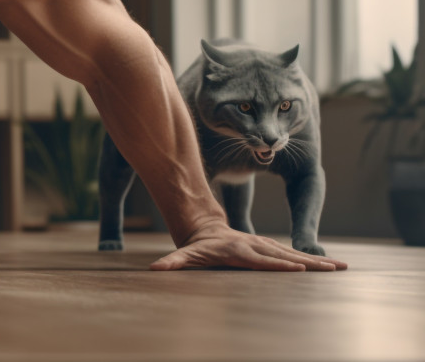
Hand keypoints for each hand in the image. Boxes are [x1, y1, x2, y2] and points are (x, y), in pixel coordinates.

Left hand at [150, 222, 347, 271]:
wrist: (205, 228)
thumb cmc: (196, 248)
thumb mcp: (184, 255)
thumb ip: (173, 262)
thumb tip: (156, 269)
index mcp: (239, 250)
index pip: (261, 260)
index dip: (277, 264)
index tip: (296, 267)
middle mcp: (256, 246)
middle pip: (285, 256)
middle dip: (308, 263)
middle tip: (332, 269)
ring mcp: (266, 246)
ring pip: (295, 254)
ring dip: (318, 262)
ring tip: (341, 268)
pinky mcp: (272, 248)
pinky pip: (296, 254)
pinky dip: (315, 261)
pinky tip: (334, 267)